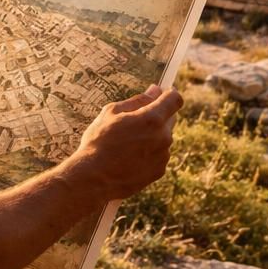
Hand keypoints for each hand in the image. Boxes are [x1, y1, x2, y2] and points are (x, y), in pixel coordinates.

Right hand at [66, 85, 181, 201]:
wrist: (93, 178)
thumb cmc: (98, 142)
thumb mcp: (111, 112)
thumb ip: (138, 100)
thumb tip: (155, 90)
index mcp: (152, 119)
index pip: (174, 99)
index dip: (169, 93)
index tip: (162, 93)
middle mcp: (163, 137)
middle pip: (170, 118)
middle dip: (156, 115)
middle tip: (133, 121)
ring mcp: (163, 156)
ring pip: (163, 137)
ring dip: (152, 135)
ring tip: (126, 143)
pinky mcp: (159, 171)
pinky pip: (159, 154)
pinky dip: (149, 152)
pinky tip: (129, 156)